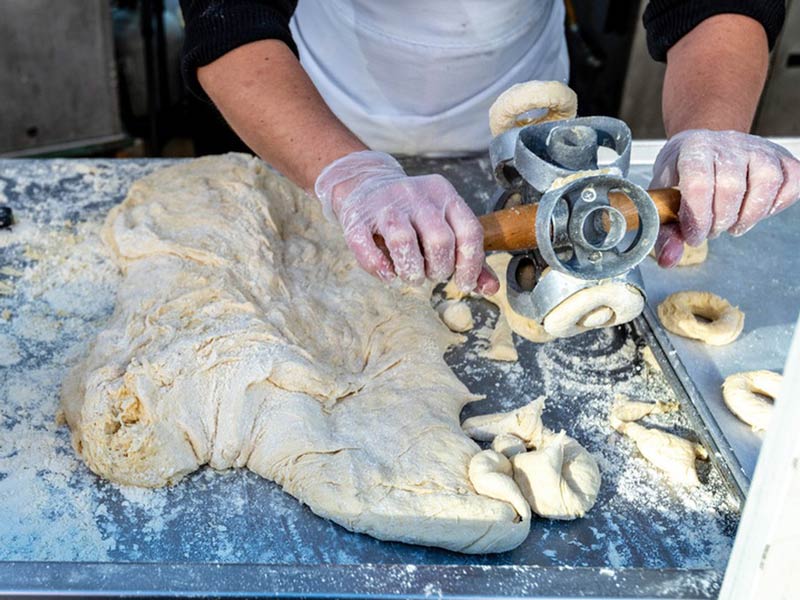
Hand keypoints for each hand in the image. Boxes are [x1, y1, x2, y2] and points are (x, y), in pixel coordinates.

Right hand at [315, 151, 498, 293]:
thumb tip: (490, 288)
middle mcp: (416, 195)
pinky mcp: (356, 217)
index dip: (471, 265)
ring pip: (403, 242)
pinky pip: (365, 246)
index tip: (464, 282)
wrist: (365, 183)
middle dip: (439, 269)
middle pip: (439, 240)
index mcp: (444, 194)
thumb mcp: (444, 223)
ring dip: (411, 271)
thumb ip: (468, 255)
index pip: (469, 231)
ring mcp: (384, 204)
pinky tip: (387, 274)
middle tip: (431, 274)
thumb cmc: (412, 213)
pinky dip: (378, 267)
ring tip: (411, 275)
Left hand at [650, 130, 799, 266]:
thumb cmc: (680, 175)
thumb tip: (669, 259)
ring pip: (767, 182)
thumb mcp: (663, 199)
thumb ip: (665, 230)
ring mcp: (757, 148)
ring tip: (733, 225)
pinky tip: (755, 212)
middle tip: (711, 230)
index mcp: (693, 149)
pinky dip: (777, 205)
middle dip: (721, 221)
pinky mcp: (780, 156)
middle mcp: (728, 144)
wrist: (701, 149)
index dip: (697, 218)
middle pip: (732, 187)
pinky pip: (792, 180)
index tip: (694, 236)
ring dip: (750, 215)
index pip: (698, 183)